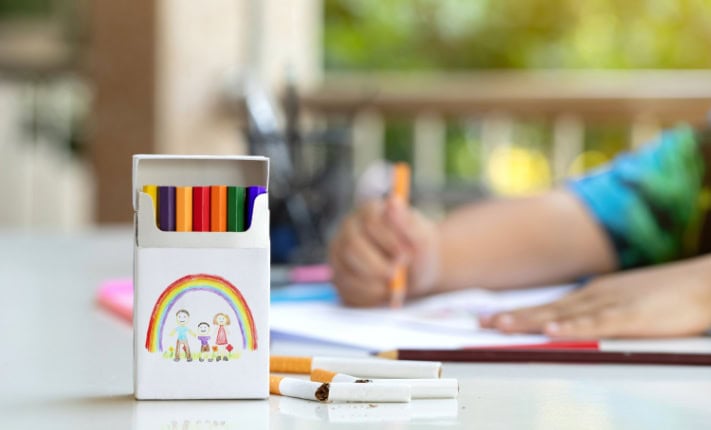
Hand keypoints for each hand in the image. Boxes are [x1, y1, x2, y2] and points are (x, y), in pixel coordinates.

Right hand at [329, 197, 438, 306]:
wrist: (416, 273)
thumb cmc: (418, 251)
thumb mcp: (422, 237)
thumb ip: (407, 222)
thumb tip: (393, 201)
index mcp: (369, 211)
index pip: (369, 221)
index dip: (387, 241)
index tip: (406, 254)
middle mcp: (349, 229)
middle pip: (352, 247)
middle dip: (376, 266)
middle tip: (396, 274)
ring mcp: (340, 253)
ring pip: (345, 270)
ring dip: (372, 284)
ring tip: (393, 286)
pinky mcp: (339, 276)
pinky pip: (345, 289)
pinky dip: (366, 297)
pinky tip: (383, 294)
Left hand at [480, 257, 710, 337]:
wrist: (703, 283)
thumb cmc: (666, 295)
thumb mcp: (624, 304)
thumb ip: (599, 314)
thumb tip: (572, 326)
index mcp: (592, 294)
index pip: (548, 306)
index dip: (519, 313)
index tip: (491, 319)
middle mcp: (595, 296)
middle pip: (547, 309)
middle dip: (513, 317)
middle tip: (482, 324)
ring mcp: (611, 304)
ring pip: (563, 315)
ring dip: (531, 321)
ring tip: (502, 326)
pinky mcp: (631, 316)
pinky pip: (597, 324)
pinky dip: (572, 328)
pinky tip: (552, 332)